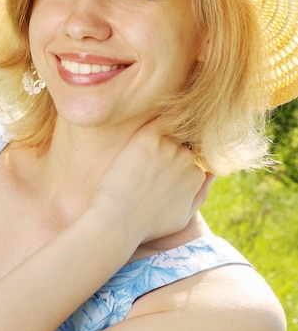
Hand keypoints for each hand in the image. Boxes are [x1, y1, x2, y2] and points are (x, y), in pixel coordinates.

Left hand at [93, 118, 211, 245]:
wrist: (118, 222)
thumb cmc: (146, 225)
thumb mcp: (182, 217)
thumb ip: (201, 194)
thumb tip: (211, 172)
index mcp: (196, 176)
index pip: (193, 155)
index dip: (177, 155)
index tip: (159, 159)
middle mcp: (187, 159)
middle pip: (184, 139)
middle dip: (174, 140)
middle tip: (154, 145)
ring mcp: (169, 148)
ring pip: (175, 126)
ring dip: (170, 124)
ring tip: (153, 130)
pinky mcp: (149, 137)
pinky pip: (164, 116)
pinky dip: (168, 110)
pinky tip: (159, 106)